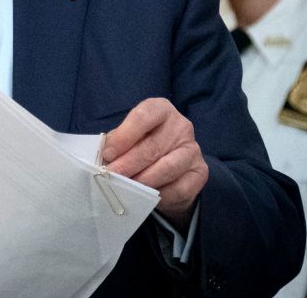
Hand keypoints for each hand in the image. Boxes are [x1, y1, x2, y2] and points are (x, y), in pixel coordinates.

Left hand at [101, 97, 207, 227]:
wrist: (169, 169)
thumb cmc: (141, 146)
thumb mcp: (127, 138)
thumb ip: (117, 142)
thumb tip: (105, 157)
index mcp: (160, 109)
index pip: (143, 116)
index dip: (124, 136)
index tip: (107, 154)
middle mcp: (181, 126)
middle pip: (152, 146)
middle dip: (128, 164)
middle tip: (111, 176)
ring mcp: (193, 150)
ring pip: (166, 168)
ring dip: (142, 180)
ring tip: (126, 187)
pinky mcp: (200, 173)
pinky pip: (179, 188)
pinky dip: (159, 194)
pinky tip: (146, 196)